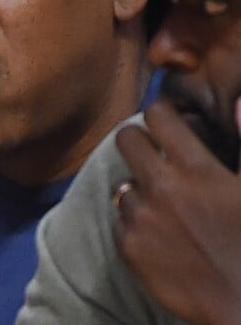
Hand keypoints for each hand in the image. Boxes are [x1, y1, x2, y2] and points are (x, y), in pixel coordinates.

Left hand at [113, 100, 240, 324]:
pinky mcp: (128, 247)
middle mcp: (161, 187)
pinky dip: (136, 226)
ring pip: (124, 184)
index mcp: (196, 170)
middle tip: (154, 154)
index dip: (162, 113)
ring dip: (141, 192)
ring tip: (165, 210)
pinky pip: (121, 221)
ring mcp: (141, 218)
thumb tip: (239, 102)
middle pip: (126, 138)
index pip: (159, 116)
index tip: (168, 121)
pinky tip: (160, 238)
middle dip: (139, 140)